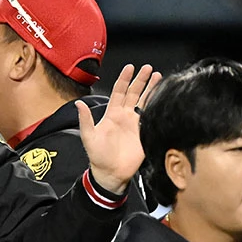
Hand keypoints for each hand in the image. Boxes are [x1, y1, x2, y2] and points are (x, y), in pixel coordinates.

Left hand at [81, 64, 161, 194]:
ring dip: (151, 89)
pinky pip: (151, 117)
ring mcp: (136, 124)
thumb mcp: (89, 137)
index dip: (124, 79)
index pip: (119, 91)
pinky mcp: (144, 133)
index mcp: (112, 114)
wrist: (111, 173)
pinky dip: (157, 106)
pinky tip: (163, 97)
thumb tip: (78, 103)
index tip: (130, 67)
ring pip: (145, 102)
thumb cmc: (98, 157)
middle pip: (134, 93)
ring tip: (158, 76)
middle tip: (148, 68)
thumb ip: (85, 120)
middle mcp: (125, 116)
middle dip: (141, 80)